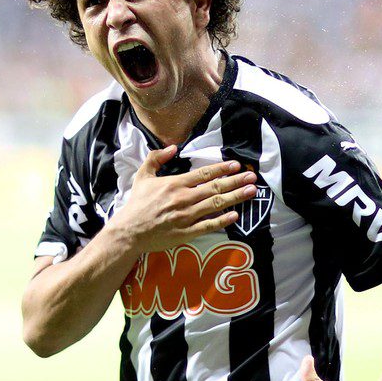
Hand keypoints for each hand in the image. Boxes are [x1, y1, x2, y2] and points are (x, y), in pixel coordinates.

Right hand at [110, 145, 257, 252]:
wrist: (129, 231)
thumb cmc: (137, 203)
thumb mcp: (143, 175)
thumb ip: (156, 158)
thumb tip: (174, 147)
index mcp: (175, 184)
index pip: (204, 173)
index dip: (222, 168)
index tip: (236, 165)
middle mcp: (184, 198)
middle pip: (215, 187)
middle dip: (236, 181)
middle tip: (252, 176)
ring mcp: (187, 216)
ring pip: (216, 204)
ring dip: (235, 197)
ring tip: (251, 192)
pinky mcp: (187, 233)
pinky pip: (208, 225)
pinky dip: (222, 220)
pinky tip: (235, 215)